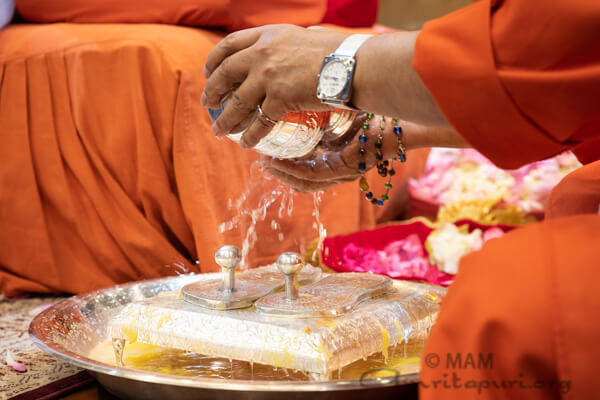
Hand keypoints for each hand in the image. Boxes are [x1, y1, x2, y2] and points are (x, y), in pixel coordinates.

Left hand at [202, 24, 348, 147]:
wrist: (352, 65)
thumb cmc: (337, 51)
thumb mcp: (303, 36)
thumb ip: (286, 45)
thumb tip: (284, 51)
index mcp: (267, 35)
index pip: (229, 45)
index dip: (214, 60)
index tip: (208, 72)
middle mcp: (262, 54)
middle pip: (225, 74)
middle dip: (213, 91)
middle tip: (207, 104)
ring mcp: (269, 77)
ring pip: (237, 102)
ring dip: (225, 120)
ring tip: (218, 132)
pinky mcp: (280, 99)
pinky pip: (259, 122)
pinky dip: (250, 135)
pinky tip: (246, 144)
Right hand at [261, 116, 468, 192]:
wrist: (408, 111)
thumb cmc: (378, 107)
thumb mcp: (344, 111)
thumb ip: (325, 113)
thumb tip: (302, 93)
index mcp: (338, 156)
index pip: (306, 169)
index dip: (285, 166)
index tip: (267, 152)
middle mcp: (341, 168)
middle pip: (303, 181)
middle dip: (280, 173)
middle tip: (261, 159)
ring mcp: (344, 171)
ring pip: (305, 182)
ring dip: (282, 173)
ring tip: (265, 162)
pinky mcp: (347, 168)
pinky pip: (313, 174)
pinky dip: (292, 170)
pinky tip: (276, 161)